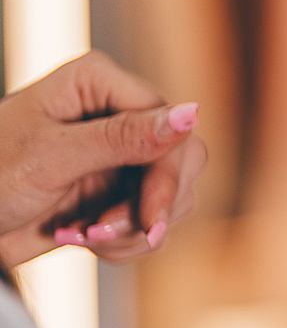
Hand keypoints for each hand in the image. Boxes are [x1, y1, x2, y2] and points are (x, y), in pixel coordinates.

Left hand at [0, 52, 206, 267]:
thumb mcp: (52, 156)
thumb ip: (123, 137)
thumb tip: (192, 114)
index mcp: (99, 84)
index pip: (169, 123)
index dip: (167, 174)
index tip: (151, 219)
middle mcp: (116, 114)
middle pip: (182, 160)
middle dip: (151, 206)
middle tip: (108, 236)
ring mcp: (118, 155)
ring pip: (173, 196)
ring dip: (134, 230)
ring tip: (85, 237)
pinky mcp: (116, 191)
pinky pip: (151, 221)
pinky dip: (125, 242)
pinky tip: (82, 240)